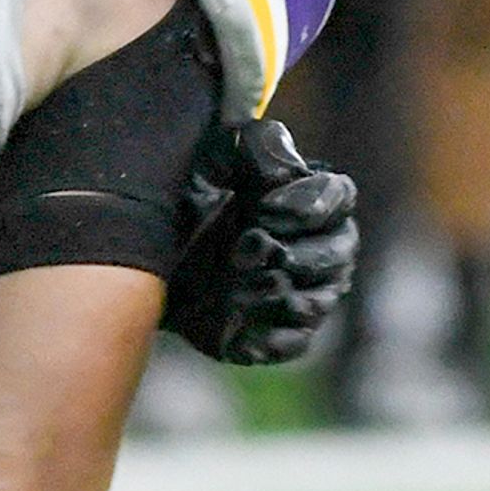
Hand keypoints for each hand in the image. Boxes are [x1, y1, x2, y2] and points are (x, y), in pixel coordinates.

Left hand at [166, 120, 357, 366]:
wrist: (148, 256)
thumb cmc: (190, 198)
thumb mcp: (213, 158)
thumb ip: (257, 148)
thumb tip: (289, 169)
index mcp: (315, 201)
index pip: (341, 198)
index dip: (307, 204)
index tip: (261, 207)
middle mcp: (323, 252)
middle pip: (338, 256)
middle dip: (292, 253)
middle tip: (243, 246)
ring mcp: (306, 297)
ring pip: (317, 301)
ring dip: (271, 289)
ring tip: (230, 278)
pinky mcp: (281, 338)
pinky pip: (294, 341)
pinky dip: (265, 330)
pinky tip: (232, 313)